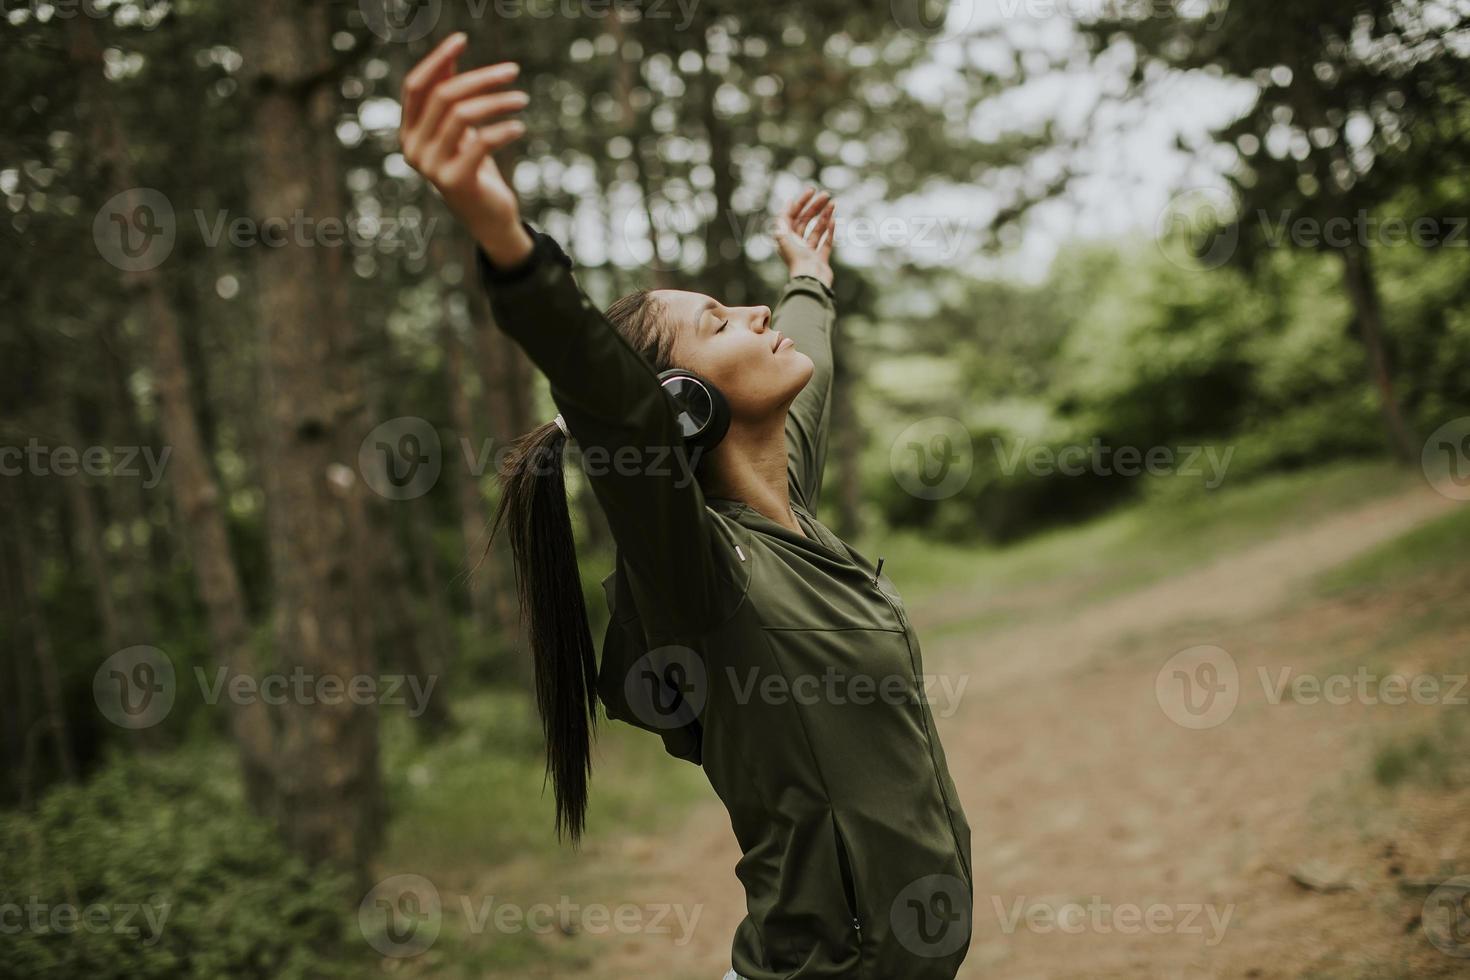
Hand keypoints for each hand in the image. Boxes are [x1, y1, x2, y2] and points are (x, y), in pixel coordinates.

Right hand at [399, 32, 532, 267]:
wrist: (488, 216)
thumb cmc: (475, 167)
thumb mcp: (460, 129)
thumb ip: (449, 97)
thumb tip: (449, 57)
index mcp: (408, 132)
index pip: (415, 86)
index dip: (437, 59)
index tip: (462, 40)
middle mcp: (412, 148)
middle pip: (443, 96)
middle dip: (480, 78)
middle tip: (512, 69)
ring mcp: (430, 166)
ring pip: (462, 115)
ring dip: (497, 101)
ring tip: (521, 98)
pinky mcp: (455, 181)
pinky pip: (481, 141)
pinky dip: (503, 129)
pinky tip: (519, 126)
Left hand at [774, 187, 835, 287]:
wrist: (810, 280)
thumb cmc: (796, 258)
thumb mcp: (783, 235)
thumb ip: (782, 218)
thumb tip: (787, 203)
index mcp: (786, 238)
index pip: (793, 215)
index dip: (801, 202)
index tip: (811, 191)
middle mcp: (796, 244)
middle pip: (806, 220)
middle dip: (815, 207)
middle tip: (826, 195)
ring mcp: (809, 252)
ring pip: (817, 229)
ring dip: (824, 215)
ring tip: (833, 203)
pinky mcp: (820, 259)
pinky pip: (826, 242)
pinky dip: (830, 230)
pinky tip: (834, 219)